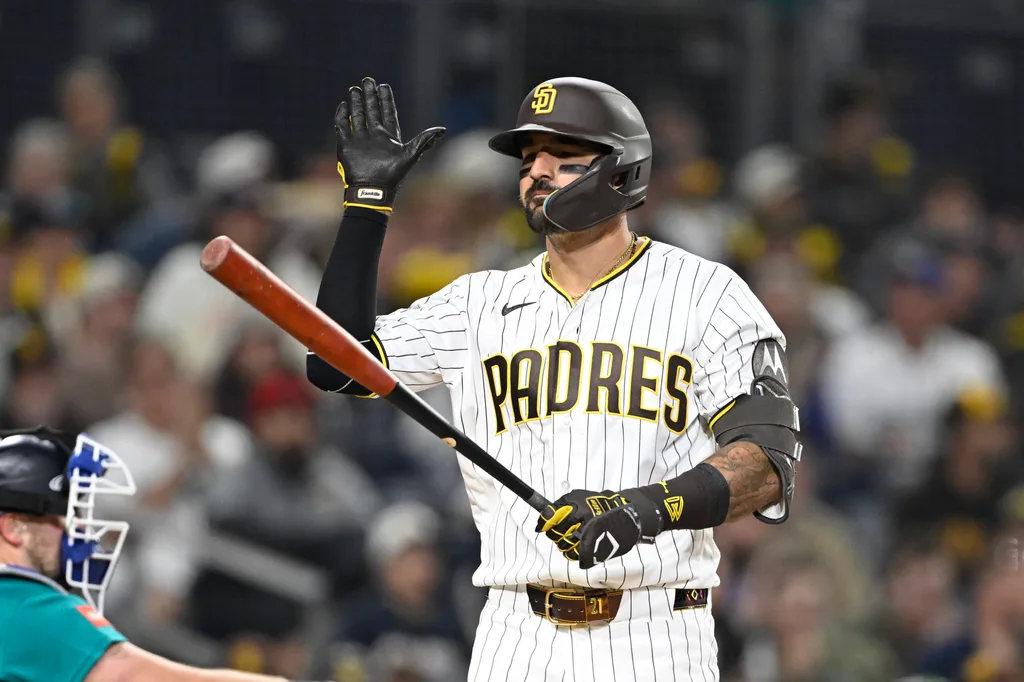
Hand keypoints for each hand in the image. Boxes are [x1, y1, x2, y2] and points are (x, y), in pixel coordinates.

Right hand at [334, 76, 444, 211]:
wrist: (372, 190)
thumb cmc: (393, 176)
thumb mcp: (411, 155)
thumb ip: (424, 141)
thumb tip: (442, 130)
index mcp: (389, 136)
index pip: (387, 112)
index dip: (386, 99)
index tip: (383, 86)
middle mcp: (374, 135)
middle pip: (372, 111)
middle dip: (370, 96)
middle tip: (367, 80)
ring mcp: (360, 140)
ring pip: (357, 116)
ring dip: (356, 103)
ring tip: (354, 88)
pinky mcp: (346, 145)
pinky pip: (342, 127)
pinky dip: (342, 116)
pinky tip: (343, 105)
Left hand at [535, 488, 663, 568]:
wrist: (625, 514)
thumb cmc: (598, 504)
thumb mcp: (577, 496)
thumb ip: (558, 507)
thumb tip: (540, 523)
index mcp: (577, 509)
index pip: (550, 519)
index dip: (544, 524)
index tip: (543, 526)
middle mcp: (582, 524)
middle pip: (555, 535)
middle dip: (555, 533)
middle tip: (562, 530)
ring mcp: (589, 539)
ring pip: (564, 547)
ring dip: (565, 543)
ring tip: (573, 536)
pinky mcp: (595, 552)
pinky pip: (575, 556)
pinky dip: (574, 552)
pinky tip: (578, 545)